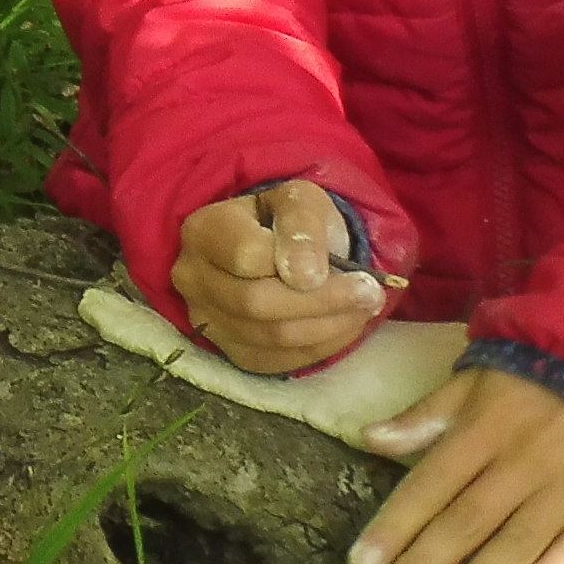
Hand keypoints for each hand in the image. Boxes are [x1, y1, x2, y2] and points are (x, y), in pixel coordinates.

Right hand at [170, 181, 385, 374]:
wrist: (275, 246)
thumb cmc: (285, 219)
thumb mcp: (299, 201)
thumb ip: (302, 226)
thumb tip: (307, 276)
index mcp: (203, 231)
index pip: (247, 256)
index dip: (300, 265)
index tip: (353, 268)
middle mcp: (192, 278)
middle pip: (256, 303)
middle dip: (323, 303)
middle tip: (371, 294)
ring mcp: (205, 319)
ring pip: (269, 338)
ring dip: (328, 327)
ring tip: (364, 309)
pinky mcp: (227, 350)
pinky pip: (274, 362)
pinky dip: (318, 349)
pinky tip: (343, 328)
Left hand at [348, 364, 563, 563]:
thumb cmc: (542, 375)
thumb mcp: (478, 379)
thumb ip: (428, 414)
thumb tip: (370, 438)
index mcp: (484, 426)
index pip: (429, 484)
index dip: (394, 526)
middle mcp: (522, 459)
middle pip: (466, 519)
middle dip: (423, 563)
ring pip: (517, 539)